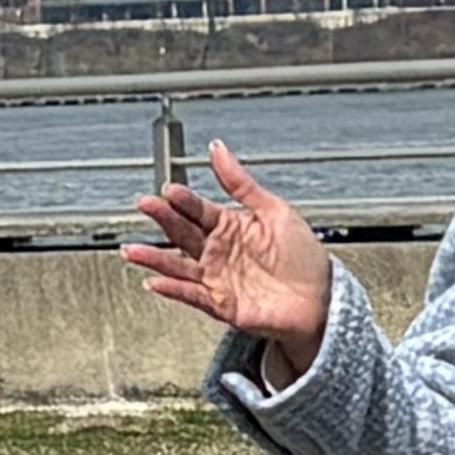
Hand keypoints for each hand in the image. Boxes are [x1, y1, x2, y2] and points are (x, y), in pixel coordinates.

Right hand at [125, 144, 334, 370]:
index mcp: (230, 227)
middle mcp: (219, 252)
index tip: (168, 189)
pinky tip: (157, 282)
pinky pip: (194, 296)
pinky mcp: (222, 304)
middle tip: (145, 204)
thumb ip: (240, 182)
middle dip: (163, 220)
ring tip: (132, 250)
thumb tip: (217, 149)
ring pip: (179, 267)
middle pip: (183, 234)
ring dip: (155, 259)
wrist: (321, 297)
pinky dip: (175, 290)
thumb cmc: (302, 256)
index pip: (198, 210)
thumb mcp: (273, 209)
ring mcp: (218, 278)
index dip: (184, 199)